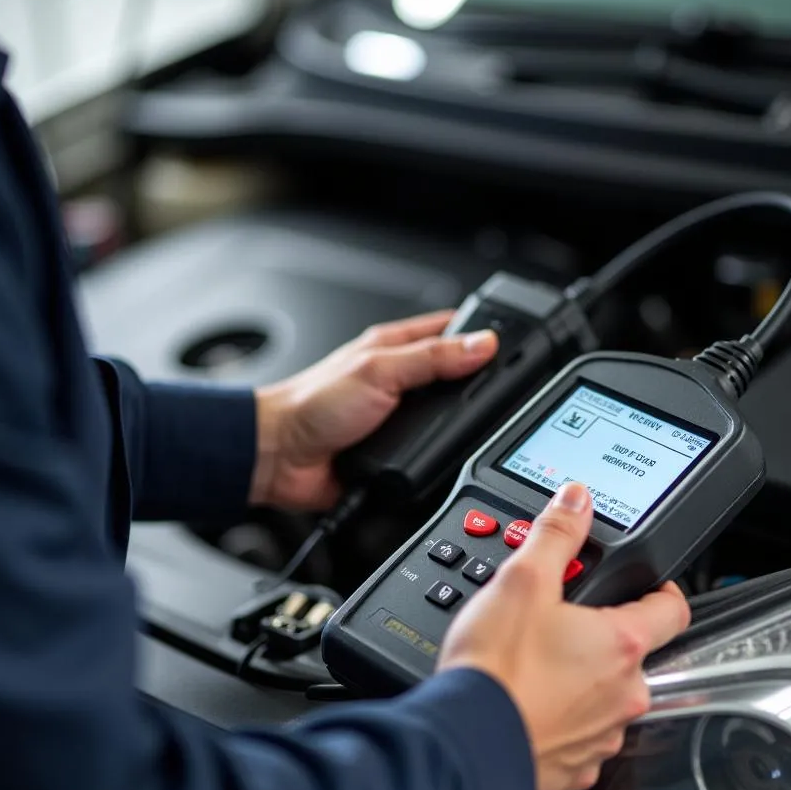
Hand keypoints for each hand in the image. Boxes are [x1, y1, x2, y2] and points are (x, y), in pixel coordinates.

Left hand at [250, 312, 498, 511]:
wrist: (279, 457)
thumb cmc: (311, 405)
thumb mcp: (379, 372)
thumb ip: (432, 358)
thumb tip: (482, 345)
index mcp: (395, 348)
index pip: (451, 330)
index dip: (482, 333)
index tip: (510, 343)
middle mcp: (399, 380)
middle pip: (455, 377)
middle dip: (476, 385)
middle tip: (500, 392)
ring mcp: (398, 418)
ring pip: (445, 419)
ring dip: (457, 427)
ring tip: (476, 427)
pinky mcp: (395, 454)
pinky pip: (429, 455)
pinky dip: (439, 458)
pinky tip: (446, 458)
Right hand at [437, 483, 690, 789]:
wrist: (464, 746)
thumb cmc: (495, 670)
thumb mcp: (522, 580)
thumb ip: (556, 535)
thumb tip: (577, 500)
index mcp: (620, 645)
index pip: (671, 611)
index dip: (662, 591)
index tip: (650, 586)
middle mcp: (623, 696)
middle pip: (631, 656)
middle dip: (601, 638)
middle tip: (558, 624)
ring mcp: (600, 738)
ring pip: (604, 701)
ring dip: (580, 684)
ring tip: (534, 668)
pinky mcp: (573, 772)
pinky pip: (577, 741)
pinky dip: (558, 724)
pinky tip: (526, 707)